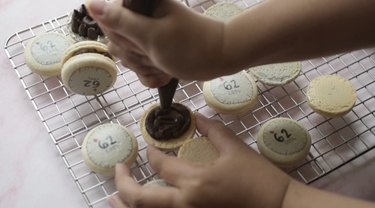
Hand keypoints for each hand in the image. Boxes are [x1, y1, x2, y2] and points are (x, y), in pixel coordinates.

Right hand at [86, 0, 225, 87]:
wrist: (219, 59)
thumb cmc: (191, 46)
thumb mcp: (153, 36)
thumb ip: (121, 21)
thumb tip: (90, 4)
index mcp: (139, 6)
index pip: (108, 19)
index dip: (121, 37)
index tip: (141, 44)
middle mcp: (140, 17)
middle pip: (116, 41)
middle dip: (135, 56)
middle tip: (155, 55)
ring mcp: (147, 34)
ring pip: (127, 57)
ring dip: (145, 67)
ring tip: (165, 65)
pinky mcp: (153, 49)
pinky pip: (140, 66)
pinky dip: (151, 74)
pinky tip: (166, 74)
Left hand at [109, 113, 290, 207]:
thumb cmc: (258, 178)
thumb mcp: (235, 149)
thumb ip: (212, 130)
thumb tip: (194, 117)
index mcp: (195, 180)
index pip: (159, 164)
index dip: (151, 151)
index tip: (149, 144)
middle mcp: (184, 204)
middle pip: (139, 198)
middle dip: (123, 182)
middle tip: (119, 168)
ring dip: (123, 205)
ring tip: (112, 197)